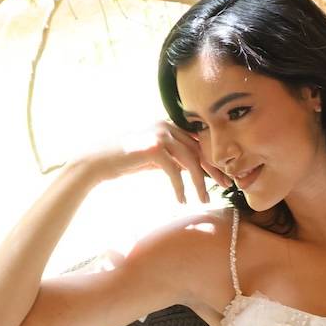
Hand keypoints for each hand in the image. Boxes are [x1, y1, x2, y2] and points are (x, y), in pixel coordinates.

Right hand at [84, 121, 233, 204]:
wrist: (99, 162)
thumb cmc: (126, 161)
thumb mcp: (155, 157)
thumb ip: (174, 158)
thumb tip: (193, 168)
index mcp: (168, 125)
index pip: (198, 142)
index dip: (212, 159)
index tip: (223, 175)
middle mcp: (166, 126)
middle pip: (199, 150)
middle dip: (214, 170)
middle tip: (226, 186)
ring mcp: (160, 135)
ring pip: (191, 161)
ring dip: (200, 183)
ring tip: (204, 200)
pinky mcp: (154, 149)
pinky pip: (175, 171)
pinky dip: (181, 188)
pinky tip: (182, 200)